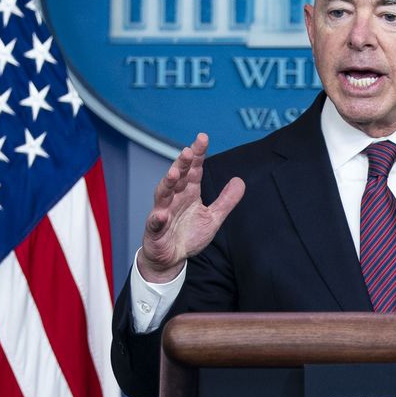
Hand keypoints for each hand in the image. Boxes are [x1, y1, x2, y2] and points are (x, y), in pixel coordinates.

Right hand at [137, 133, 245, 282]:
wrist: (171, 258)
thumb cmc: (189, 234)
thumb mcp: (213, 218)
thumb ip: (226, 200)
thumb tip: (240, 180)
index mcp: (189, 193)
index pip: (193, 170)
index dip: (198, 155)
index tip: (203, 138)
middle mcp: (174, 198)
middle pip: (178, 177)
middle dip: (181, 164)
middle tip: (188, 151)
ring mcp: (163, 212)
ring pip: (163, 194)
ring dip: (167, 183)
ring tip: (174, 174)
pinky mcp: (155, 229)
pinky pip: (155, 223)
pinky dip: (157, 218)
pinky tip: (160, 214)